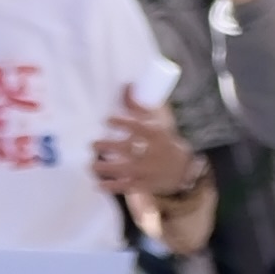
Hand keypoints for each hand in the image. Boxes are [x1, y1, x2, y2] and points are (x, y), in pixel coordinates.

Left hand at [89, 96, 203, 198]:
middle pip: (127, 149)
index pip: (139, 127)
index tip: (108, 120)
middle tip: (93, 143)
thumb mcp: (159, 122)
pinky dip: (111, 186)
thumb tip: (126, 86)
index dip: (122, 123)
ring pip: (123, 169)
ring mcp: (147, 170)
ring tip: (92, 164)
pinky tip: (98, 184)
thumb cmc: (165, 141)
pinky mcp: (144, 185)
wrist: (182, 170)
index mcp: (157, 134)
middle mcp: (152, 152)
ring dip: (105, 167)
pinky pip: (125, 186)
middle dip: (108, 146)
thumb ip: (141, 108)